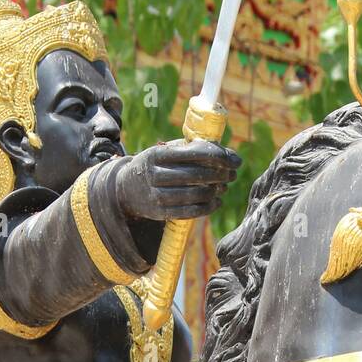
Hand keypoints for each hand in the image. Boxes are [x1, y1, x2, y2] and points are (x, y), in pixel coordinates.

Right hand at [116, 139, 240, 221]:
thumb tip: (227, 154)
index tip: (235, 159)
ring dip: (216, 191)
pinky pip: (190, 211)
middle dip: (221, 174)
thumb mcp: (166, 151)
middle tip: (233, 174)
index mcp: (158, 154)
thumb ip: (192, 149)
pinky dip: (208, 207)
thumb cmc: (156, 165)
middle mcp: (155, 174)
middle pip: (197, 175)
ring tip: (224, 187)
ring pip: (195, 194)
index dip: (219, 156)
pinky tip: (217, 201)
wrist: (126, 190)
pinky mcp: (161, 213)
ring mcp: (157, 195)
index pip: (195, 153)